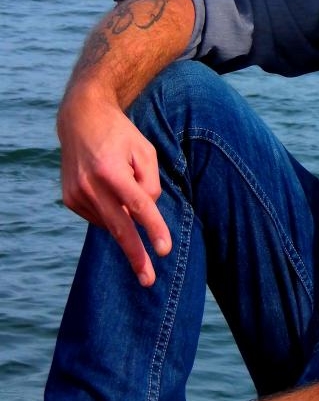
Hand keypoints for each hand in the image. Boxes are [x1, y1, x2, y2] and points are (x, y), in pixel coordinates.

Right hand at [57, 86, 171, 285]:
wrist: (81, 120)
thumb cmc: (121, 135)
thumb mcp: (145, 150)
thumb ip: (150, 182)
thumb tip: (147, 212)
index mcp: (111, 170)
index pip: (139, 206)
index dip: (154, 228)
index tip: (165, 250)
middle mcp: (90, 185)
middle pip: (119, 228)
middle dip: (136, 255)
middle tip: (149, 280)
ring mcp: (76, 195)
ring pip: (111, 221)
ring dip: (126, 220)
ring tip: (124, 188)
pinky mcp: (70, 200)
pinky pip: (100, 216)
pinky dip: (112, 212)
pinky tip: (112, 193)